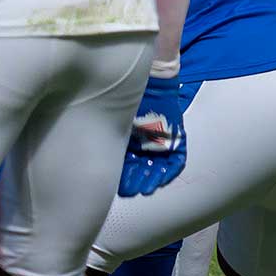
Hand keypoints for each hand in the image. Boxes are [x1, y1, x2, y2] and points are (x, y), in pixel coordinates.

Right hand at [119, 77, 192, 196]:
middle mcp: (146, 144)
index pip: (127, 165)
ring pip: (158, 167)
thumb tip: (97, 160)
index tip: (121, 188)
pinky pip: (176, 160)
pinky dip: (169, 170)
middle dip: (137, 180)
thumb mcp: (119, 124)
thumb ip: (115, 142)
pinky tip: (162, 178)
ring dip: (152, 178)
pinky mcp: (178, 140)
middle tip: (132, 190)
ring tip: (146, 188)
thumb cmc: (130, 103)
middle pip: (142, 168)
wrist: (153, 85)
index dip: (124, 178)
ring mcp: (163, 142)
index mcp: (130, 142)